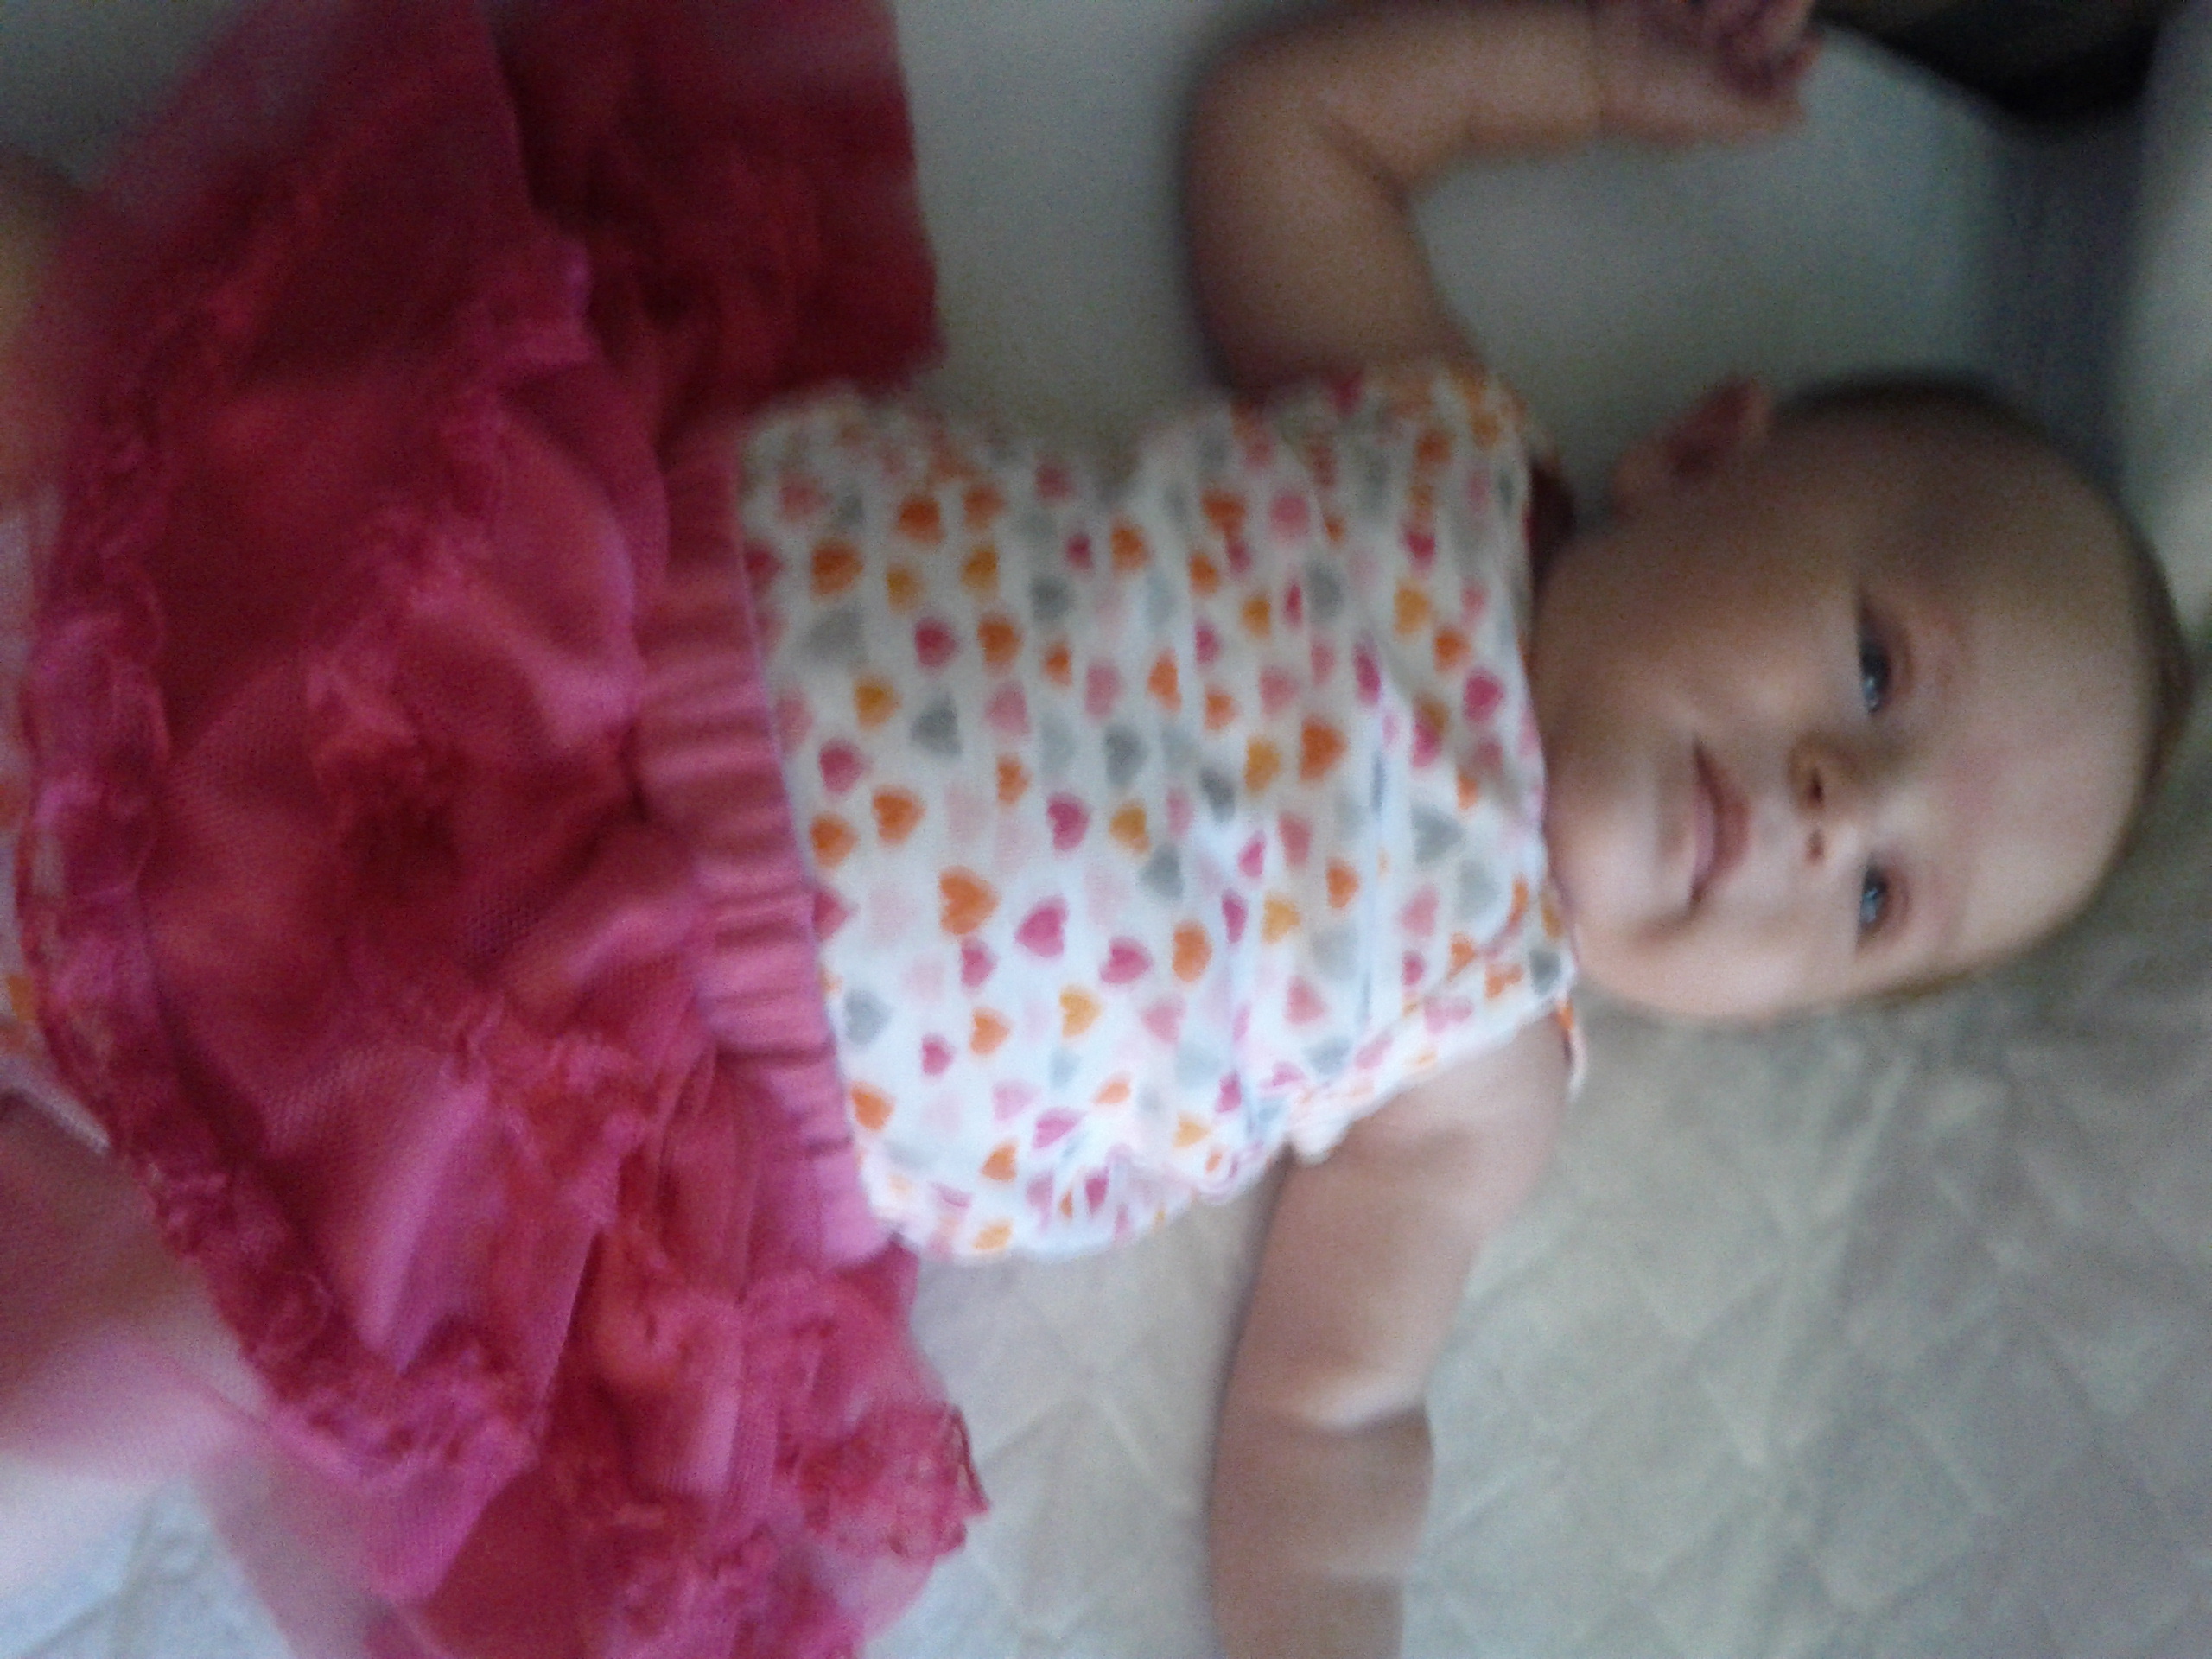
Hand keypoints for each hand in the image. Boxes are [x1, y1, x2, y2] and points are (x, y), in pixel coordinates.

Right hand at [1592, 0, 1820, 143]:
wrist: (1590, 60)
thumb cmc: (1655, 92)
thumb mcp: (1715, 113)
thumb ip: (1761, 118)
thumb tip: (1799, 116)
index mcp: (1714, 97)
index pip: (1762, 85)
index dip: (1792, 70)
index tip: (1811, 46)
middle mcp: (1701, 66)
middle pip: (1755, 37)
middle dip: (1780, 15)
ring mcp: (1681, 32)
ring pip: (1733, 7)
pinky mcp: (1660, 7)